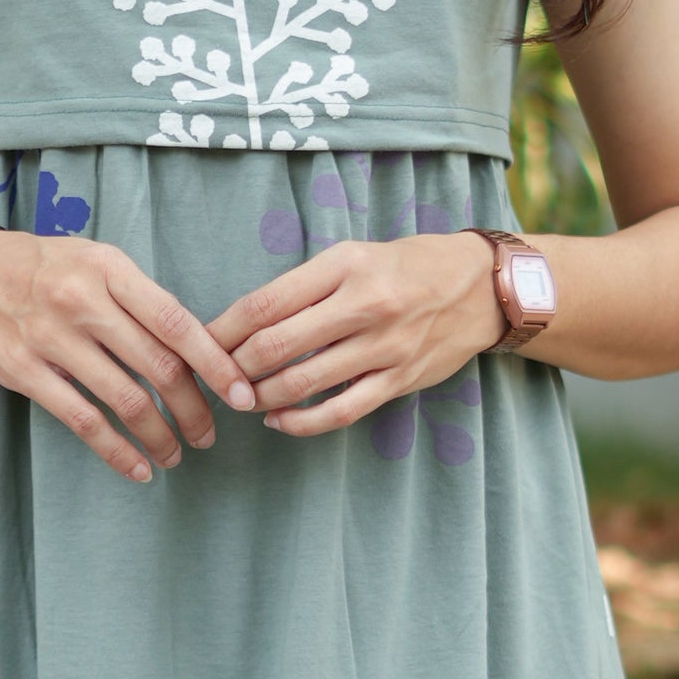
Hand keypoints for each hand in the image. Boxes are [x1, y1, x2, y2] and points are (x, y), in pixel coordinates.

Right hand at [0, 228, 258, 482]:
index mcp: (110, 269)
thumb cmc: (37, 267)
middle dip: (195, 410)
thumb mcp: (91, 260)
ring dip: (161, 436)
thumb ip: (137, 297)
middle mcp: (83, 301)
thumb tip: (195, 344)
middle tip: (210, 435)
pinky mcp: (25, 371)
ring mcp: (52, 338)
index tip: (242, 394)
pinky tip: (139, 468)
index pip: (177, 322)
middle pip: (159, 367)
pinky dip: (118, 451)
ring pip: (126, 400)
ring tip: (177, 454)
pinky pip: (83, 421)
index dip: (216, 364)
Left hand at [206, 233, 505, 435]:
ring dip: (261, 396)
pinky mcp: (400, 380)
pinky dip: (301, 422)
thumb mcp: (353, 256)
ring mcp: (385, 346)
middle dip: (235, 367)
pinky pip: (341, 411)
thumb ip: (305, 287)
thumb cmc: (404, 267)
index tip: (199, 345)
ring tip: (242, 398)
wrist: (480, 287)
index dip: (223, 330)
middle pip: (276, 345)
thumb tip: (243, 322)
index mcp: (345, 266)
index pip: (265, 303)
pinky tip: (279, 420)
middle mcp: (364, 304)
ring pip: (304, 382)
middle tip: (214, 378)